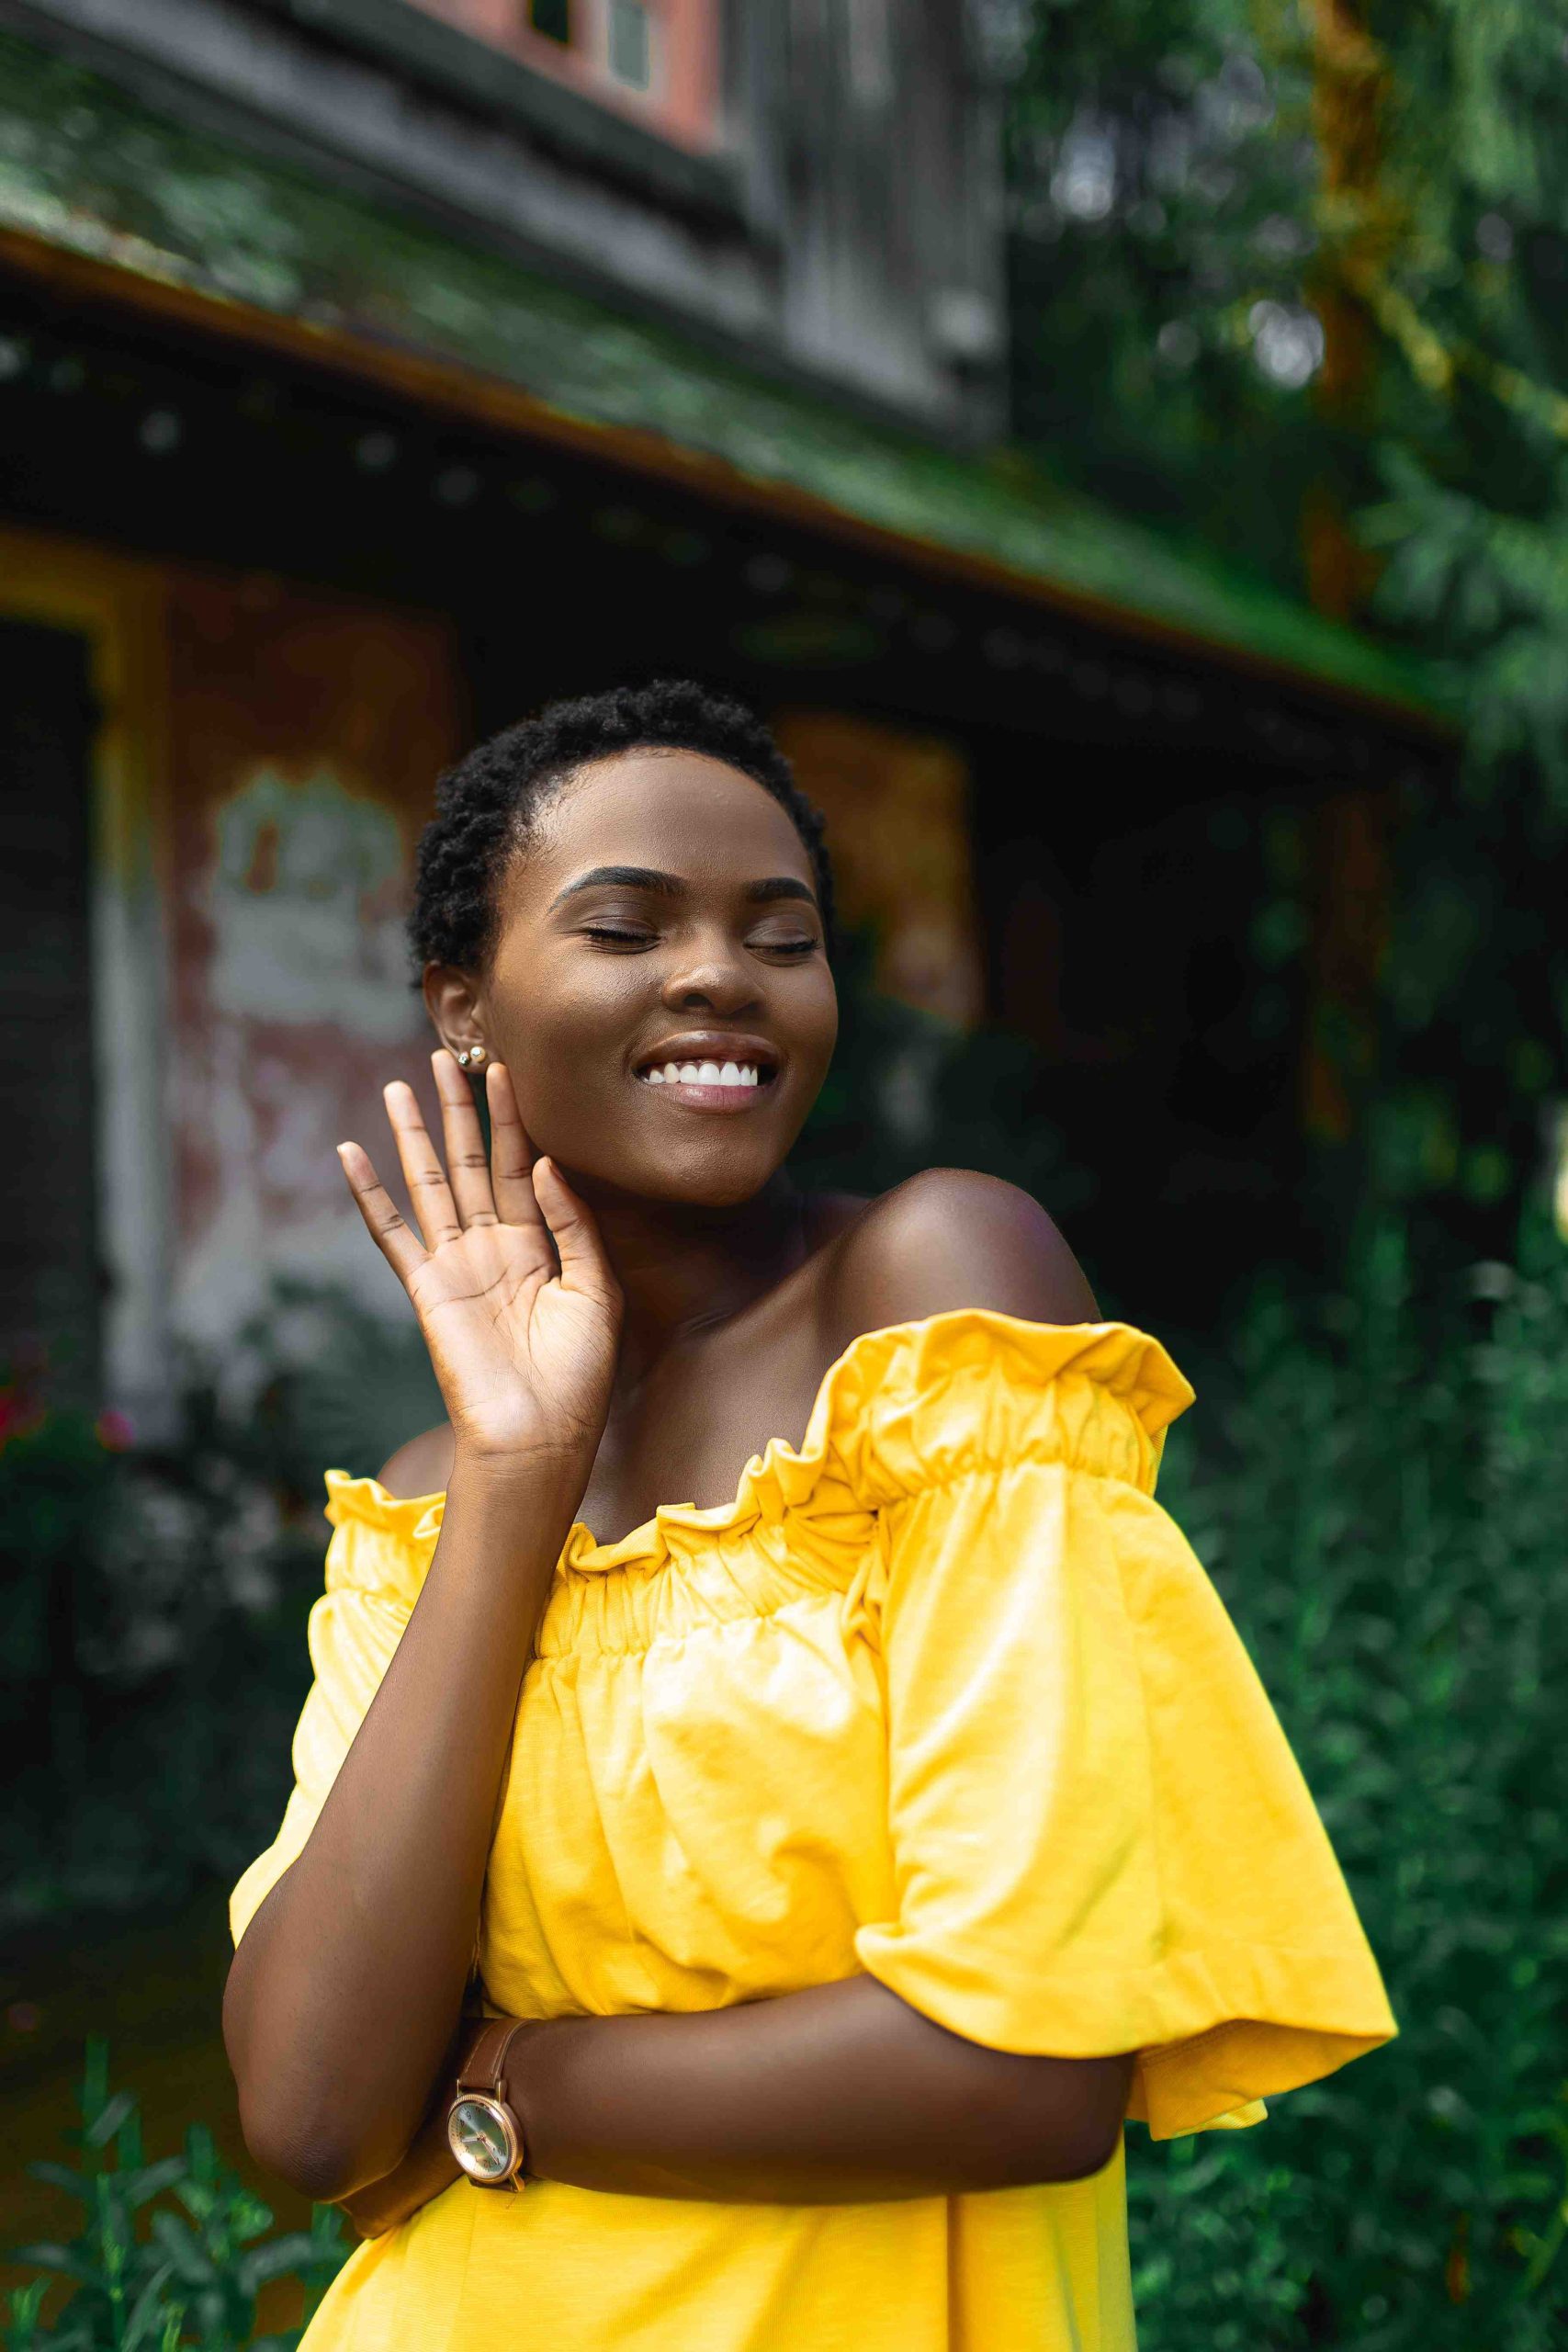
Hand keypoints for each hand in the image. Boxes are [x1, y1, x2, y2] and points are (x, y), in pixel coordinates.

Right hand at [337, 1052, 620, 1468]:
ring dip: (412, 1136)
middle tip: (444, 1055)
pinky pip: (392, 1234)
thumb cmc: (578, 1376)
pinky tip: (350, 1155)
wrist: (539, 1438)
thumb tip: (543, 1163)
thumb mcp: (596, 1292)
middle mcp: (494, 1247)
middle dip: (458, 1109)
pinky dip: (369, 1195)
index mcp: (540, 1246)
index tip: (505, 1068)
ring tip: (396, 1088)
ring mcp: (456, 1265)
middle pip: (469, 1162)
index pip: (521, 1165)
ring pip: (429, 1185)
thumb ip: (573, 1224)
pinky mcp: (426, 1290)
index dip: (513, 1118)